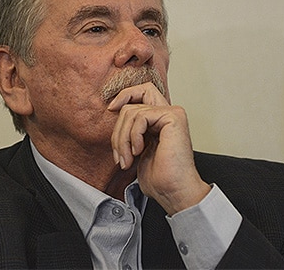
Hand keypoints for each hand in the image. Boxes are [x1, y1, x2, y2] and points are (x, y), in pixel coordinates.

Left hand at [108, 82, 209, 214]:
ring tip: (127, 159)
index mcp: (160, 120)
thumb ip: (130, 129)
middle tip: (120, 155)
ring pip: (131, 112)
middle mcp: (168, 113)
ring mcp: (172, 113)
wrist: (173, 191)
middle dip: (118, 132)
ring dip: (122, 139)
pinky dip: (133, 136)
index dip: (124, 95)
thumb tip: (114, 112)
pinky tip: (139, 151)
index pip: (141, 92)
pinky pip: (140, 117)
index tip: (111, 109)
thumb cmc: (159, 177)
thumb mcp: (136, 148)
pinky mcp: (173, 117)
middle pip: (130, 105)